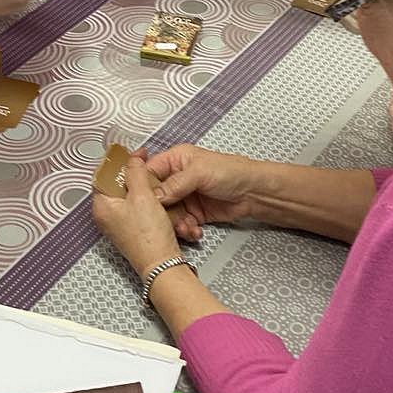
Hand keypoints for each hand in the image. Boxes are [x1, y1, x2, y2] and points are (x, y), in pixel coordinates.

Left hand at [92, 154, 180, 278]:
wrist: (162, 264)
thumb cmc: (149, 236)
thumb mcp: (142, 196)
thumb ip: (136, 172)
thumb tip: (132, 159)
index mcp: (101, 206)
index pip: (103, 175)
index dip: (119, 162)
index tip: (133, 154)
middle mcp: (107, 215)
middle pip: (118, 185)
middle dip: (135, 176)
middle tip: (147, 167)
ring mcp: (119, 223)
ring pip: (131, 197)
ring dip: (145, 189)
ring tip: (156, 185)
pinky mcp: (132, 230)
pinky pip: (139, 209)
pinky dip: (149, 202)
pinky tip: (160, 202)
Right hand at [145, 145, 260, 242]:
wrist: (254, 193)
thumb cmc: (230, 172)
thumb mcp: (200, 173)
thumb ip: (175, 184)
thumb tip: (154, 197)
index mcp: (175, 160)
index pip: (149, 171)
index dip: (142, 186)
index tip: (137, 201)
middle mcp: (176, 178)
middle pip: (156, 196)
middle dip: (160, 210)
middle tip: (164, 220)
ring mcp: (184, 197)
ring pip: (167, 213)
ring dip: (174, 223)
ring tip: (184, 228)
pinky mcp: (193, 213)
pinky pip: (181, 223)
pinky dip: (185, 229)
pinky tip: (194, 231)